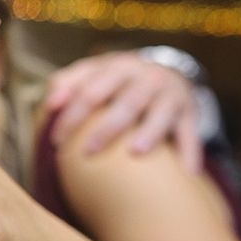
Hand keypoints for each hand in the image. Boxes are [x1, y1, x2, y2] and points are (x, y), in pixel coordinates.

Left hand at [44, 51, 201, 172]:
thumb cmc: (116, 80)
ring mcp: (171, 93)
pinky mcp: (191, 111)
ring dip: (150, 132)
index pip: (91, 91)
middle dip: (106, 128)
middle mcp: (146, 77)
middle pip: (126, 103)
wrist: (167, 70)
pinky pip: (190, 132)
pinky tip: (187, 172)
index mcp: (117, 68)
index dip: (72, 115)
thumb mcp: (93, 73)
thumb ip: (68, 83)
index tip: (56, 141)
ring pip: (161, 113)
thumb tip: (50, 104)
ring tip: (136, 153)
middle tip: (87, 152)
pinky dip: (190, 151)